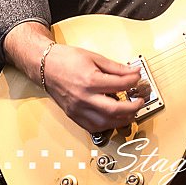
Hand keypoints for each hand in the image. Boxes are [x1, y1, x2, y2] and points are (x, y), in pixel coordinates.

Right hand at [3, 21, 143, 132]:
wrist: (45, 66)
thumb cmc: (67, 60)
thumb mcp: (94, 57)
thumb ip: (116, 67)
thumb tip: (133, 72)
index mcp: (90, 80)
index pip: (120, 85)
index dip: (133, 81)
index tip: (138, 78)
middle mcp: (84, 98)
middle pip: (115, 109)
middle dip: (133, 108)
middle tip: (140, 102)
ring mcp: (78, 109)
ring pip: (105, 122)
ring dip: (122, 119)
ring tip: (131, 112)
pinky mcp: (73, 115)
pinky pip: (93, 127)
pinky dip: (107, 125)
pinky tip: (114, 118)